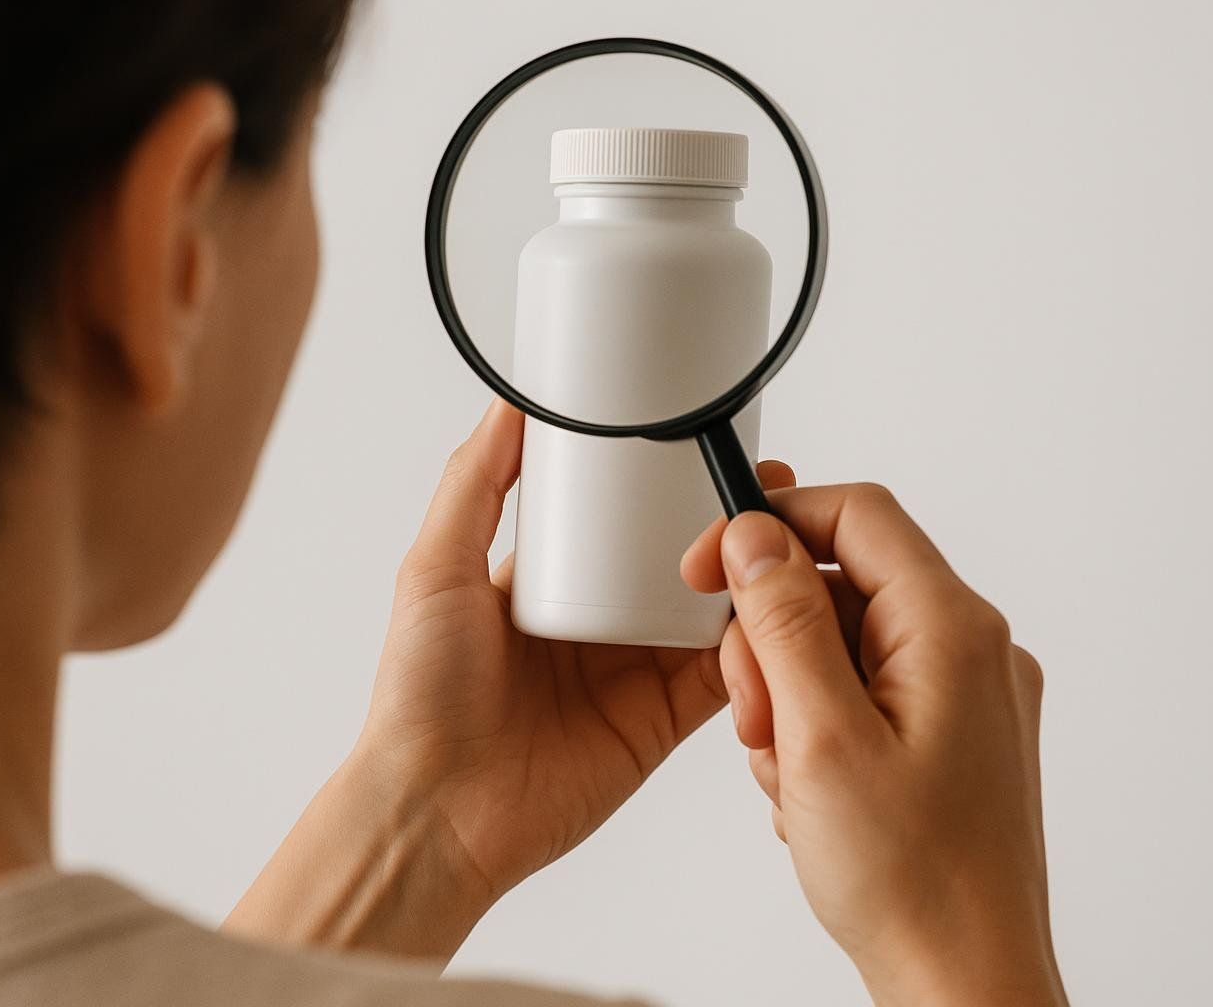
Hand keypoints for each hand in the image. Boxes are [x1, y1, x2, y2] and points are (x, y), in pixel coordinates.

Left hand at [228, 400, 792, 961]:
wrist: (438, 808)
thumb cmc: (421, 694)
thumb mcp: (434, 568)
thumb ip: (474, 486)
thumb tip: (507, 404)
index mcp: (547, 585)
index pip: (619, 523)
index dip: (664, 487)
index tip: (705, 446)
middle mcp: (597, 625)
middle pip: (678, 563)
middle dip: (726, 527)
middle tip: (771, 488)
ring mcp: (632, 674)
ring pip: (710, 614)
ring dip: (752, 581)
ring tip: (791, 538)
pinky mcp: (659, 723)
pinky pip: (721, 678)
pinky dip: (755, 649)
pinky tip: (785, 614)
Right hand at [681, 486, 1066, 1006]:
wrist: (966, 983)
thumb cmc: (912, 882)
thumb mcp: (820, 739)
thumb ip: (784, 623)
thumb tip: (754, 535)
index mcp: (951, 630)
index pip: (855, 513)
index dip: (770, 525)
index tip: (710, 566)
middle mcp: (969, 649)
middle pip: (838, 583)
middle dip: (774, 644)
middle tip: (757, 720)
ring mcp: (963, 694)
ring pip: (839, 643)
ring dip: (790, 699)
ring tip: (791, 777)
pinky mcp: (948, 734)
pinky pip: (859, 692)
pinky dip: (818, 730)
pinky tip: (814, 795)